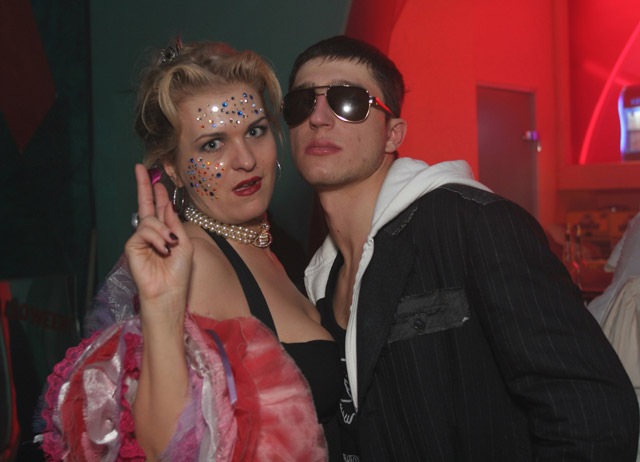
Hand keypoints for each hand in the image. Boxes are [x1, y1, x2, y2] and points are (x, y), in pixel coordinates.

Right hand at [124, 164, 192, 320]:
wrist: (169, 292)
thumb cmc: (178, 273)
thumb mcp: (184, 244)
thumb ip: (174, 224)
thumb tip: (165, 205)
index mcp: (165, 232)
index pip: (160, 209)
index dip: (158, 194)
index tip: (158, 180)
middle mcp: (151, 234)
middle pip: (146, 205)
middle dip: (144, 186)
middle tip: (140, 169)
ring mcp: (140, 239)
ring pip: (149, 220)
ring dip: (163, 231)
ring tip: (169, 247)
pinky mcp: (132, 246)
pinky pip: (144, 231)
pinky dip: (156, 238)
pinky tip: (162, 250)